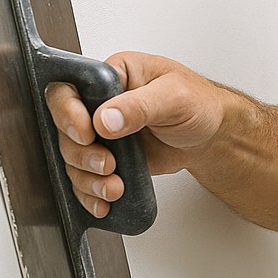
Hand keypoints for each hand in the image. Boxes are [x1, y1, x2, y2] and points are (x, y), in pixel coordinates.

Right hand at [46, 51, 226, 217]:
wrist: (211, 135)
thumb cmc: (199, 104)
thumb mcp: (174, 96)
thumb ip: (140, 105)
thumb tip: (106, 118)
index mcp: (113, 75)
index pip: (70, 90)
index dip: (69, 114)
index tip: (87, 134)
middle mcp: (101, 103)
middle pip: (66, 130)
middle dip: (82, 154)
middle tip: (108, 165)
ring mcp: (103, 133)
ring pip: (73, 158)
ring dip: (87, 178)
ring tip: (114, 187)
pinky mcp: (109, 157)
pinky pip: (87, 177)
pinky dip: (91, 193)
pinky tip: (104, 201)